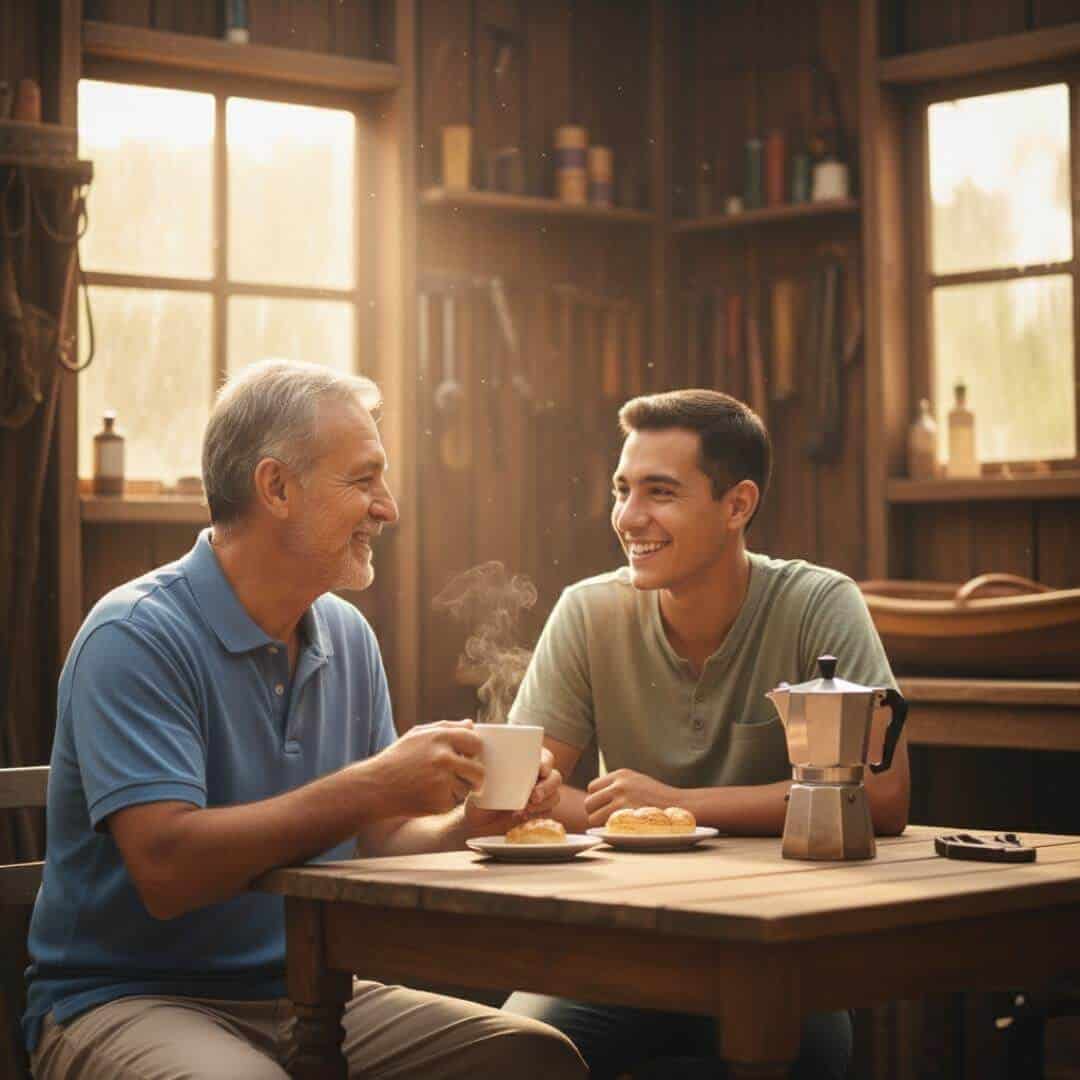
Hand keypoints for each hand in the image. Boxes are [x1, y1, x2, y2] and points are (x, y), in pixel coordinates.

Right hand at [369, 720, 483, 816]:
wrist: (376, 787)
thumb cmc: (398, 758)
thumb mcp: (418, 734)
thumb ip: (447, 727)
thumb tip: (471, 725)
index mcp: (440, 737)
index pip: (476, 742)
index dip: (475, 750)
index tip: (470, 756)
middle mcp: (444, 758)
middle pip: (478, 770)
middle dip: (475, 775)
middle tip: (467, 778)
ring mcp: (442, 781)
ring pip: (467, 788)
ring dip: (459, 789)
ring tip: (438, 785)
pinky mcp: (439, 802)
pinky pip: (455, 802)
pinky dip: (447, 800)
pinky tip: (430, 795)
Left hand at [463, 747, 561, 835]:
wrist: (475, 813)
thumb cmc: (477, 784)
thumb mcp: (474, 767)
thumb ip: (473, 748)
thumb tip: (470, 724)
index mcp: (527, 759)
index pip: (546, 757)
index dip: (546, 763)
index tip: (539, 770)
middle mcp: (537, 775)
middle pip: (555, 778)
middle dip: (547, 787)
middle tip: (533, 796)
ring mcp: (539, 793)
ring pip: (554, 796)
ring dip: (543, 804)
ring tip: (524, 810)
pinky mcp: (537, 811)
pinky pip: (547, 812)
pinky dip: (537, 815)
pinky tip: (521, 816)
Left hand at [584, 769, 677, 827]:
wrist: (681, 805)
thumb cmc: (659, 797)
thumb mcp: (637, 781)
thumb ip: (618, 785)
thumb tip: (596, 797)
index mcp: (620, 774)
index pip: (592, 787)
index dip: (597, 798)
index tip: (606, 806)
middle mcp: (619, 784)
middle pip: (589, 802)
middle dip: (594, 812)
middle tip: (606, 819)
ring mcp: (622, 799)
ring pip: (593, 816)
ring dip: (600, 824)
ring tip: (613, 826)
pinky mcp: (626, 815)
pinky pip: (605, 826)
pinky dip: (609, 830)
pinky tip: (620, 830)